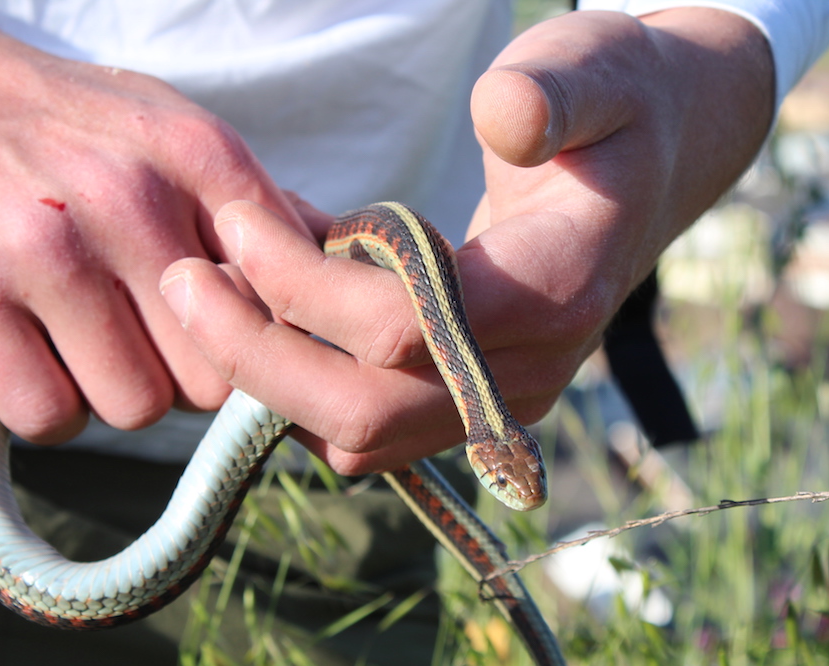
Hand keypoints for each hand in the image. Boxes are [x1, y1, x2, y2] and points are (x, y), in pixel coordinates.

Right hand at [0, 0, 307, 442]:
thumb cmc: (63, 129)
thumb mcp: (173, 131)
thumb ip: (258, 208)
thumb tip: (344, 272)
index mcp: (199, 159)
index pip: (284, 303)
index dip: (265, 345)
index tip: (235, 347)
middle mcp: (130, 198)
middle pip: (215, 376)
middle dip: (183, 378)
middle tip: (138, 340)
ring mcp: (44, 247)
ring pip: (137, 406)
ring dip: (111, 393)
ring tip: (78, 338)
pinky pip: (49, 414)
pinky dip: (45, 407)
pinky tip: (30, 357)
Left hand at [164, 9, 773, 474]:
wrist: (647, 165)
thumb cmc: (613, 104)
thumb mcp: (597, 66)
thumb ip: (553, 91)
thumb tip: (502, 121)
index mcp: (557, 290)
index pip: (406, 327)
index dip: (305, 283)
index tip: (237, 219)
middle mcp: (527, 370)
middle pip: (366, 412)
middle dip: (258, 355)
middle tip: (181, 282)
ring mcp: (496, 399)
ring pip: (357, 436)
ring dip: (270, 377)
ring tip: (212, 292)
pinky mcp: (465, 401)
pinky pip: (364, 425)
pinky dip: (299, 381)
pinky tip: (270, 306)